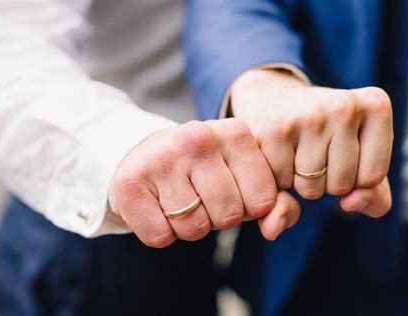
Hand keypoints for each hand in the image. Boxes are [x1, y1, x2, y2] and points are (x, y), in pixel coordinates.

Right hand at [108, 119, 300, 247]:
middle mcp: (199, 137)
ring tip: (178, 199)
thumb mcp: (245, 178)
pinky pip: (160, 237)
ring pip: (194, 229)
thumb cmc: (204, 171)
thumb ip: (277, 203)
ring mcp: (162, 157)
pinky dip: (161, 233)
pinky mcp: (130, 181)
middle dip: (218, 218)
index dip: (248, 208)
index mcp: (235, 132)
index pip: (264, 201)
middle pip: (229, 216)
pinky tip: (156, 206)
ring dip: (188, 228)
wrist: (145, 156)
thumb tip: (273, 229)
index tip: (231, 190)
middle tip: (200, 196)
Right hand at [230, 69, 392, 216]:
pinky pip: (281, 185)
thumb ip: (375, 197)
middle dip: (326, 181)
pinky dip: (278, 179)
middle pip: (341, 185)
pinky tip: (278, 153)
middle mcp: (344, 104)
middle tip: (314, 150)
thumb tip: (350, 204)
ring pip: (310, 189)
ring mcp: (308, 116)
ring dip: (301, 183)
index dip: (354, 177)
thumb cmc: (325, 136)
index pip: (372, 178)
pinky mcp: (274, 130)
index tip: (342, 149)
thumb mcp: (361, 161)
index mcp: (376, 105)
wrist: (272, 100)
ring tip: (296, 151)